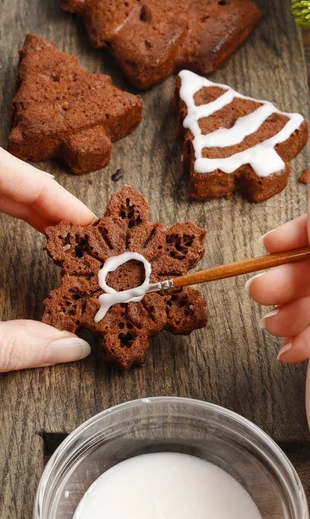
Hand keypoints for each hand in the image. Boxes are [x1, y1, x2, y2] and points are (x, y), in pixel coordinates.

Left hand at [0, 149, 94, 371]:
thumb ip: (8, 345)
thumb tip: (72, 348)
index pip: (4, 169)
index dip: (54, 195)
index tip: (92, 224)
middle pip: (3, 176)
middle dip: (52, 206)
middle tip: (91, 236)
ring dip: (34, 209)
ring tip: (69, 236)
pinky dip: (12, 212)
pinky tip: (36, 236)